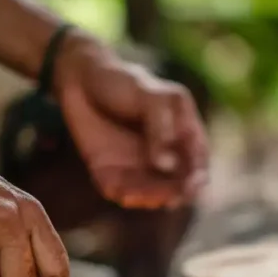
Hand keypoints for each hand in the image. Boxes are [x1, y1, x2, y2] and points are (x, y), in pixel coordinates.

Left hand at [54, 33, 207, 209]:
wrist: (80, 78)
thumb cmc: (122, 81)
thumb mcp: (150, 97)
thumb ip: (160, 129)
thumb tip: (166, 165)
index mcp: (182, 137)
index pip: (198, 166)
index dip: (196, 180)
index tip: (188, 186)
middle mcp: (163, 157)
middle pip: (176, 186)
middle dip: (171, 194)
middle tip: (165, 197)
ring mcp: (137, 167)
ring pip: (149, 194)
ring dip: (146, 198)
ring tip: (135, 193)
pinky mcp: (111, 172)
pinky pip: (120, 191)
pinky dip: (122, 194)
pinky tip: (121, 192)